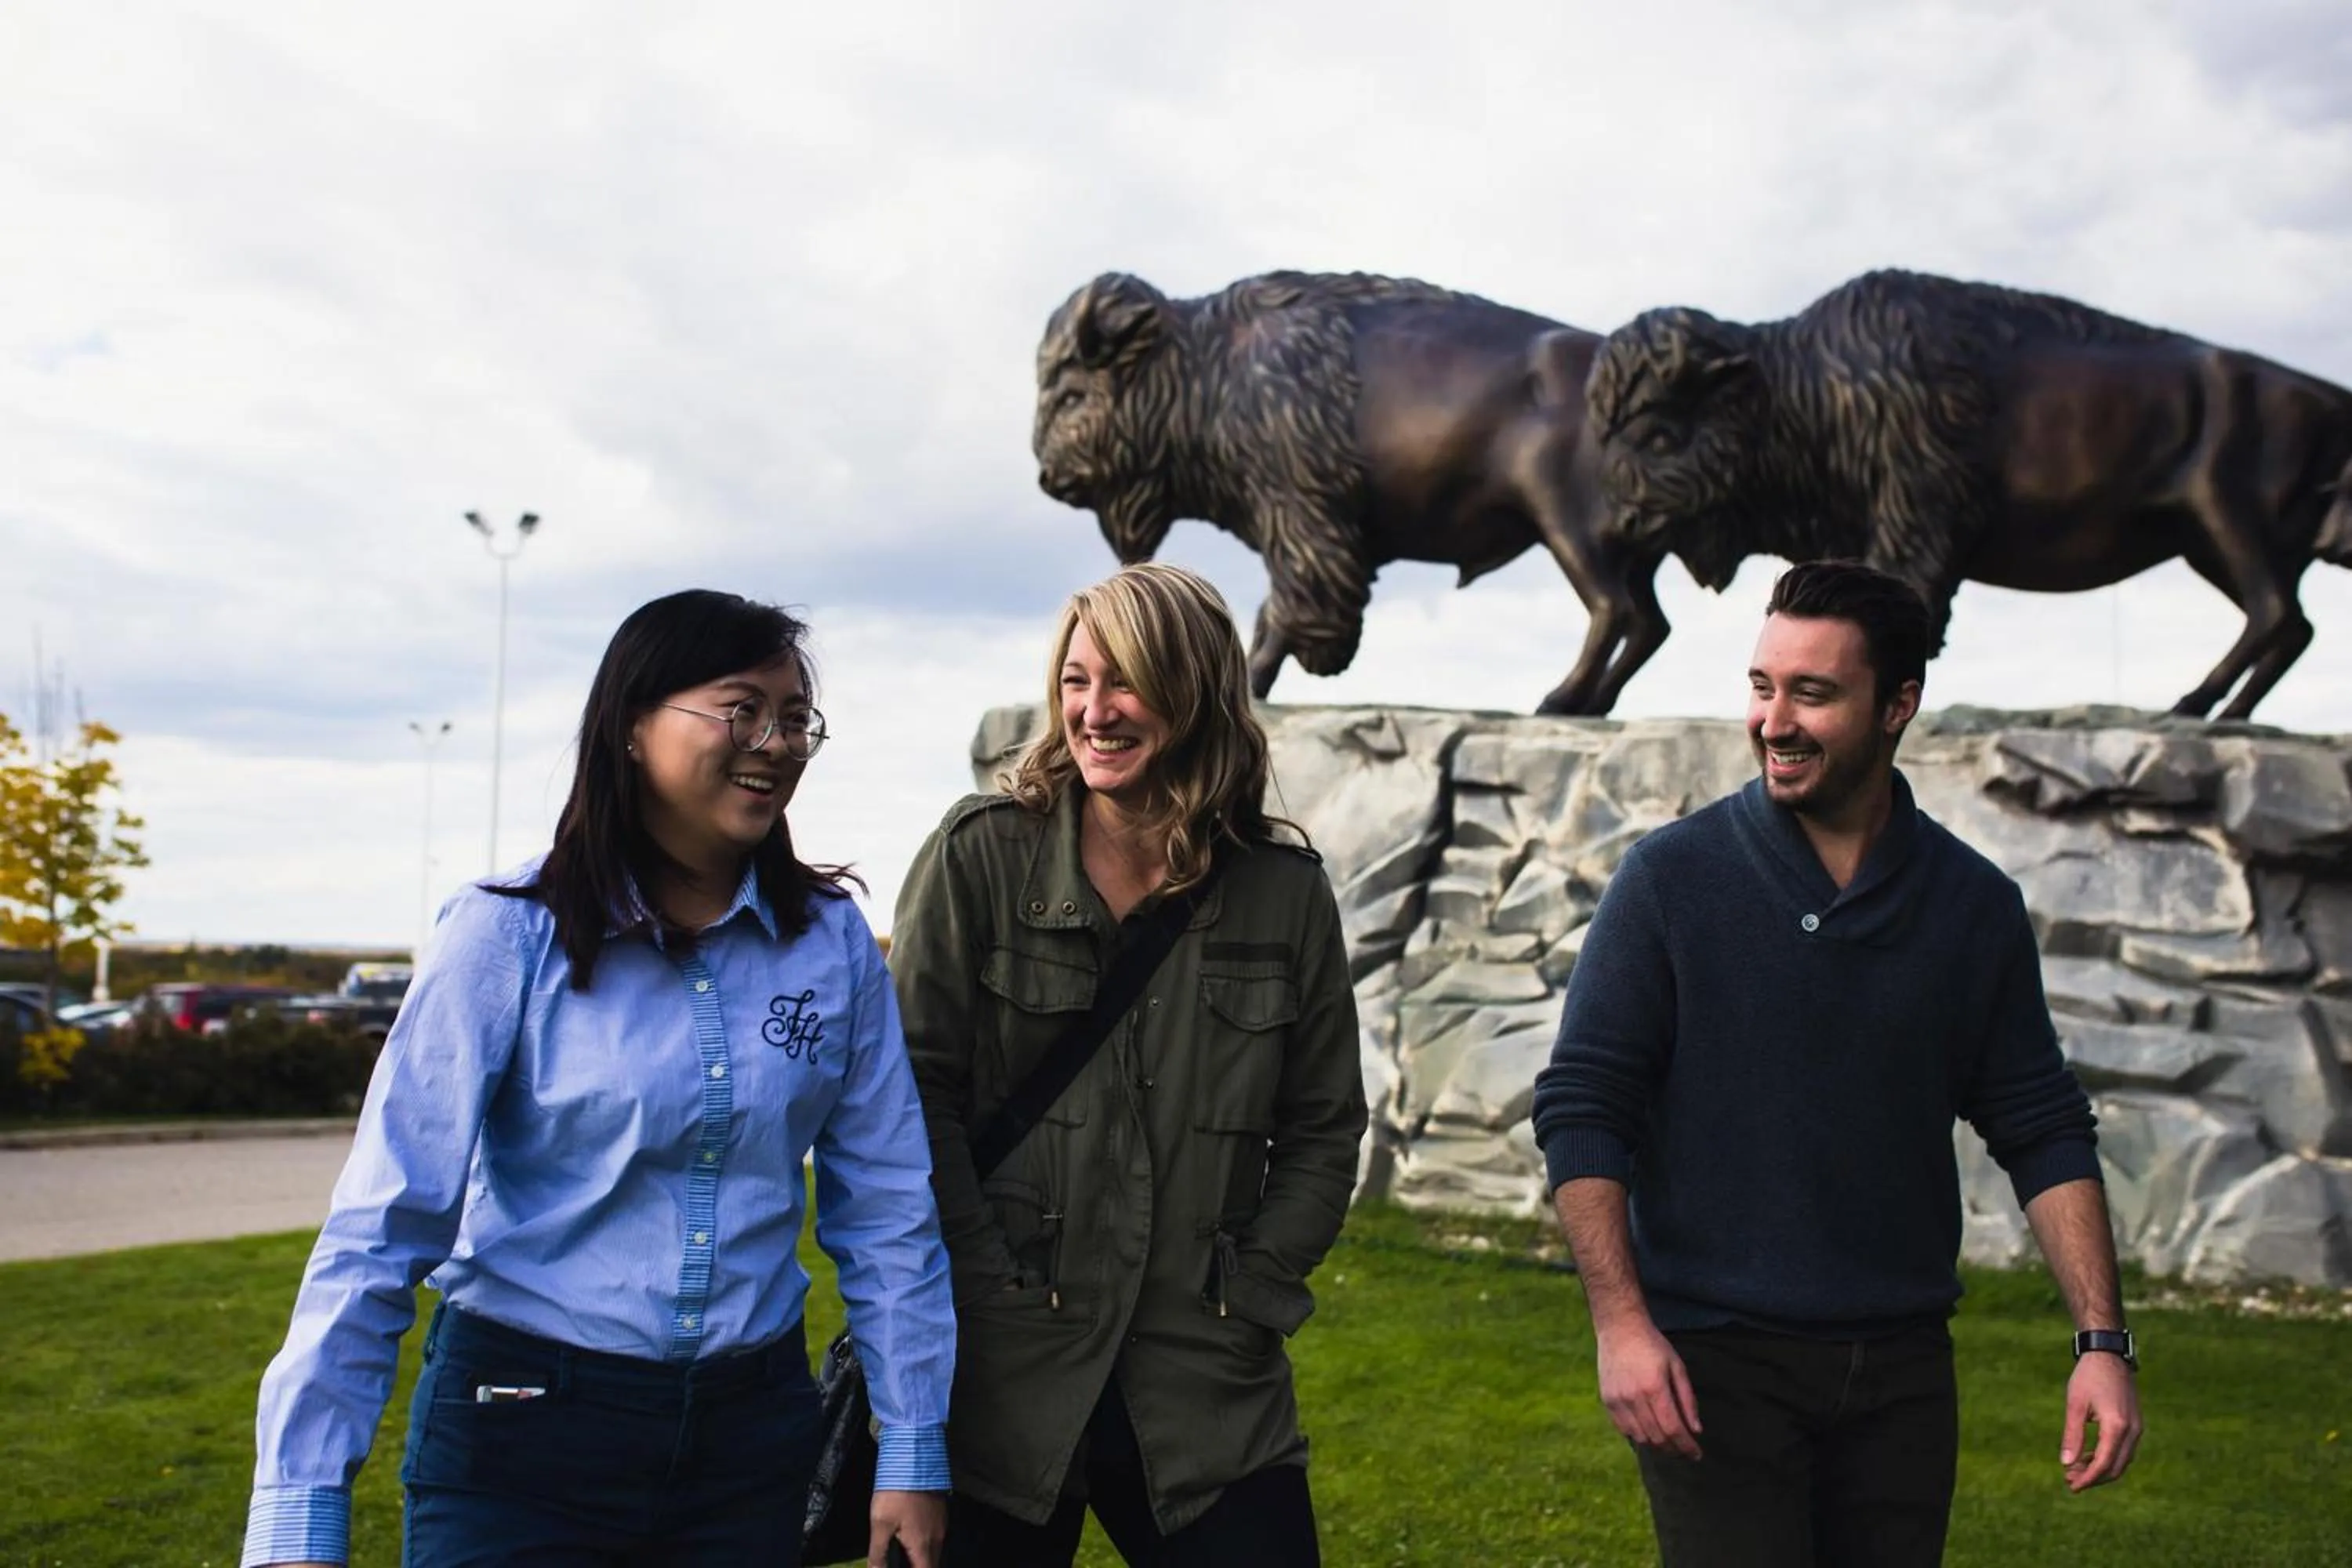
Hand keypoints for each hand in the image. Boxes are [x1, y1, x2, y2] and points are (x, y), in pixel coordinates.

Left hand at [870, 1488, 947, 1567]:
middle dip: (918, 1567)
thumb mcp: (880, 1524)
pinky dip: (925, 1544)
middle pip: (931, 1564)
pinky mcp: (940, 1513)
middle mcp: (937, 1538)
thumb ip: (878, 1553)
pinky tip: (911, 1537)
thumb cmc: (895, 1494)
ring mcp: (941, 1524)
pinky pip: (936, 1537)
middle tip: (901, 1562)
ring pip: (934, 1551)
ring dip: (922, 1557)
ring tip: (905, 1554)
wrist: (914, 1459)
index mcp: (923, 1546)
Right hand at [1594, 1315, 1702, 1459]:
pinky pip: (1624, 1429)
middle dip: (1674, 1449)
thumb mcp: (1677, 1367)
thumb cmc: (1654, 1345)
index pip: (1673, 1429)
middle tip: (1685, 1450)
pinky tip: (1649, 1430)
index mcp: (1655, 1387)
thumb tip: (1696, 1430)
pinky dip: (1639, 1435)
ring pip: (1640, 1437)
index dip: (1686, 1446)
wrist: (1620, 1328)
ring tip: (1669, 1441)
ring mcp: (1618, 1400)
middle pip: (1657, 1437)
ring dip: (1657, 1444)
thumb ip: (1687, 1399)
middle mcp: (1634, 1397)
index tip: (1697, 1454)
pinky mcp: (1607, 1400)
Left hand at [2060, 1351, 2140, 1490]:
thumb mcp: (2075, 1405)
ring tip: (2075, 1470)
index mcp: (2117, 1426)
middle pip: (2116, 1468)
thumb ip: (2072, 1435)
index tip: (2072, 1486)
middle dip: (2094, 1478)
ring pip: (2122, 1461)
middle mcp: (2132, 1430)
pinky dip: (2108, 1458)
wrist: (2108, 1355)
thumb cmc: (2088, 1377)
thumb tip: (2066, 1464)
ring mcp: (2137, 1428)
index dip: (2088, 1479)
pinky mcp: (2135, 1424)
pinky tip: (2089, 1457)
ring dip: (2101, 1470)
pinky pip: (2124, 1450)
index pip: (2104, 1464)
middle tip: (2070, 1481)